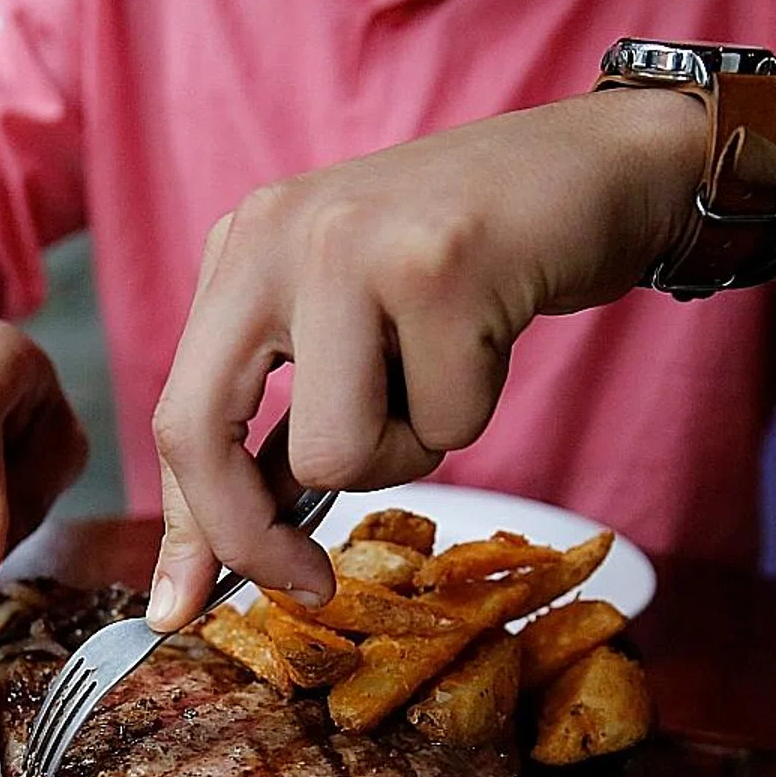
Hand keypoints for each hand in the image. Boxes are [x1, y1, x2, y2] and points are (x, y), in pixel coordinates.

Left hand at [145, 89, 702, 629]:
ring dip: (406, 450)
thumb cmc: (471, 267)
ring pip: (335, 452)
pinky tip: (490, 334)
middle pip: (203, 434)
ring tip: (443, 372)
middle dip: (253, 537)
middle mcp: (276, 234)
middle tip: (312, 585)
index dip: (189, 526)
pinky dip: (475, 409)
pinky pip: (442, 424)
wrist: (597, 168)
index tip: (184, 608)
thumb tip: (223, 556)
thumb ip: (284, 424)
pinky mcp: (441, 264)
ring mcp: (352, 242)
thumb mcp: (347, 330)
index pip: (179, 413)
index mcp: (243, 248)